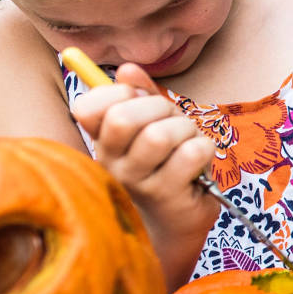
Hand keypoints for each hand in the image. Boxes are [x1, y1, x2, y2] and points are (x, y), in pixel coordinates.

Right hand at [69, 63, 217, 239]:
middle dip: (160, 108)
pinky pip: (191, 153)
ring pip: (160, 135)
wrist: (175, 225)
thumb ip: (141, 96)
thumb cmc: (165, 168)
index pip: (87, 106)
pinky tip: (200, 162)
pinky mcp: (168, 195)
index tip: (140, 100)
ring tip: (188, 143)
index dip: (119, 92)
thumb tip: (127, 69)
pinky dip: (205, 149)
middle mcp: (111, 162)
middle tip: (174, 122)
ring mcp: (137, 181)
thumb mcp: (151, 127)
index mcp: (102, 142)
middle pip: (124, 117)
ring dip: (186, 130)